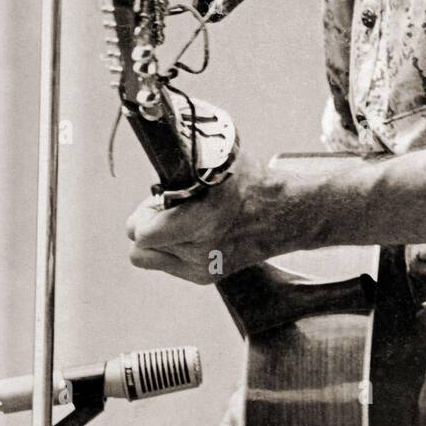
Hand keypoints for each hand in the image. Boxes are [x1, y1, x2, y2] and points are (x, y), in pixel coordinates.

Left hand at [125, 97, 291, 284]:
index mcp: (204, 220)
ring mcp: (203, 267)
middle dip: (148, 226)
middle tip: (167, 209)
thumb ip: (184, 159)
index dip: (143, 213)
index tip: (158, 200)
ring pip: (151, 258)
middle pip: (140, 247)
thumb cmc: (253, 182)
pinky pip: (167, 266)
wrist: (285, 214)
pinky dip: (173, 249)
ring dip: (159, 239)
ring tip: (182, 220)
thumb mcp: (220, 158)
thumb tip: (156, 148)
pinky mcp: (206, 277)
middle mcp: (202, 249)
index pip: (142, 233)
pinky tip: (193, 233)